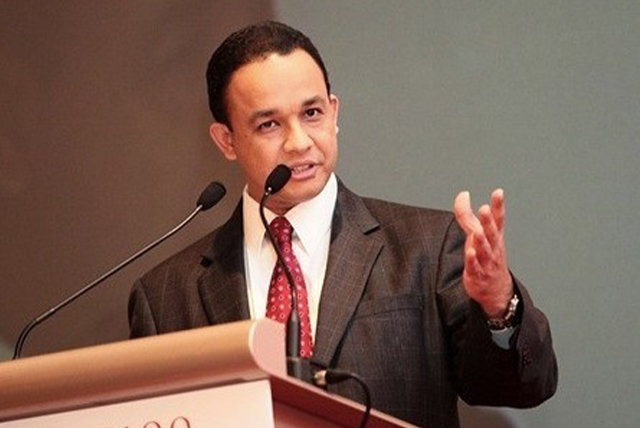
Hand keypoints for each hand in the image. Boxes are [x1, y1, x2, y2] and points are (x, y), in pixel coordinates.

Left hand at [453, 189, 513, 317]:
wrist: (495, 289)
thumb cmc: (487, 256)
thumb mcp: (478, 234)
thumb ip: (467, 215)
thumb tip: (463, 194)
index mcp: (495, 236)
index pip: (498, 219)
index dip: (498, 205)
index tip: (498, 192)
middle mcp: (493, 247)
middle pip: (491, 233)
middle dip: (488, 221)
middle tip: (484, 208)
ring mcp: (486, 261)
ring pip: (484, 250)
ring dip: (481, 240)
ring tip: (477, 231)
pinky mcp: (477, 274)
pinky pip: (475, 267)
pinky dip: (472, 260)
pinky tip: (469, 252)